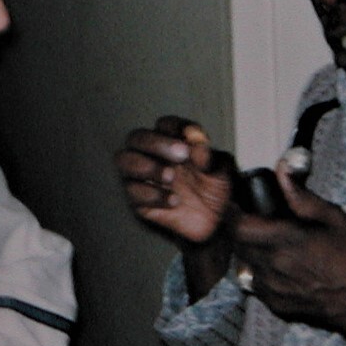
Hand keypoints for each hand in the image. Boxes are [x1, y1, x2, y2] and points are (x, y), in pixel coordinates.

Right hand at [116, 115, 234, 243]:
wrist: (216, 221)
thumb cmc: (216, 188)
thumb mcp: (221, 170)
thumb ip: (208, 154)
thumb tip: (195, 138)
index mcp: (173, 141)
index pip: (165, 124)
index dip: (175, 127)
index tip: (193, 137)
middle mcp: (153, 155)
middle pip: (137, 137)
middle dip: (156, 143)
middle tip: (181, 155)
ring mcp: (143, 177)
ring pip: (125, 160)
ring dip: (146, 166)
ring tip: (170, 177)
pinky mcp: (139, 200)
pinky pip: (133, 192)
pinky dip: (152, 195)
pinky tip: (174, 200)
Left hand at [232, 159, 345, 345]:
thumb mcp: (333, 218)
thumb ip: (302, 196)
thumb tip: (282, 171)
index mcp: (286, 240)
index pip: (238, 225)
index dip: (233, 213)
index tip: (239, 205)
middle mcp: (273, 264)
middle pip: (236, 242)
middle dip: (240, 229)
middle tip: (255, 222)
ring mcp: (270, 287)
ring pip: (243, 262)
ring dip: (249, 250)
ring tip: (270, 244)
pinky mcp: (273, 303)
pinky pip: (253, 282)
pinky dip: (259, 271)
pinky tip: (279, 267)